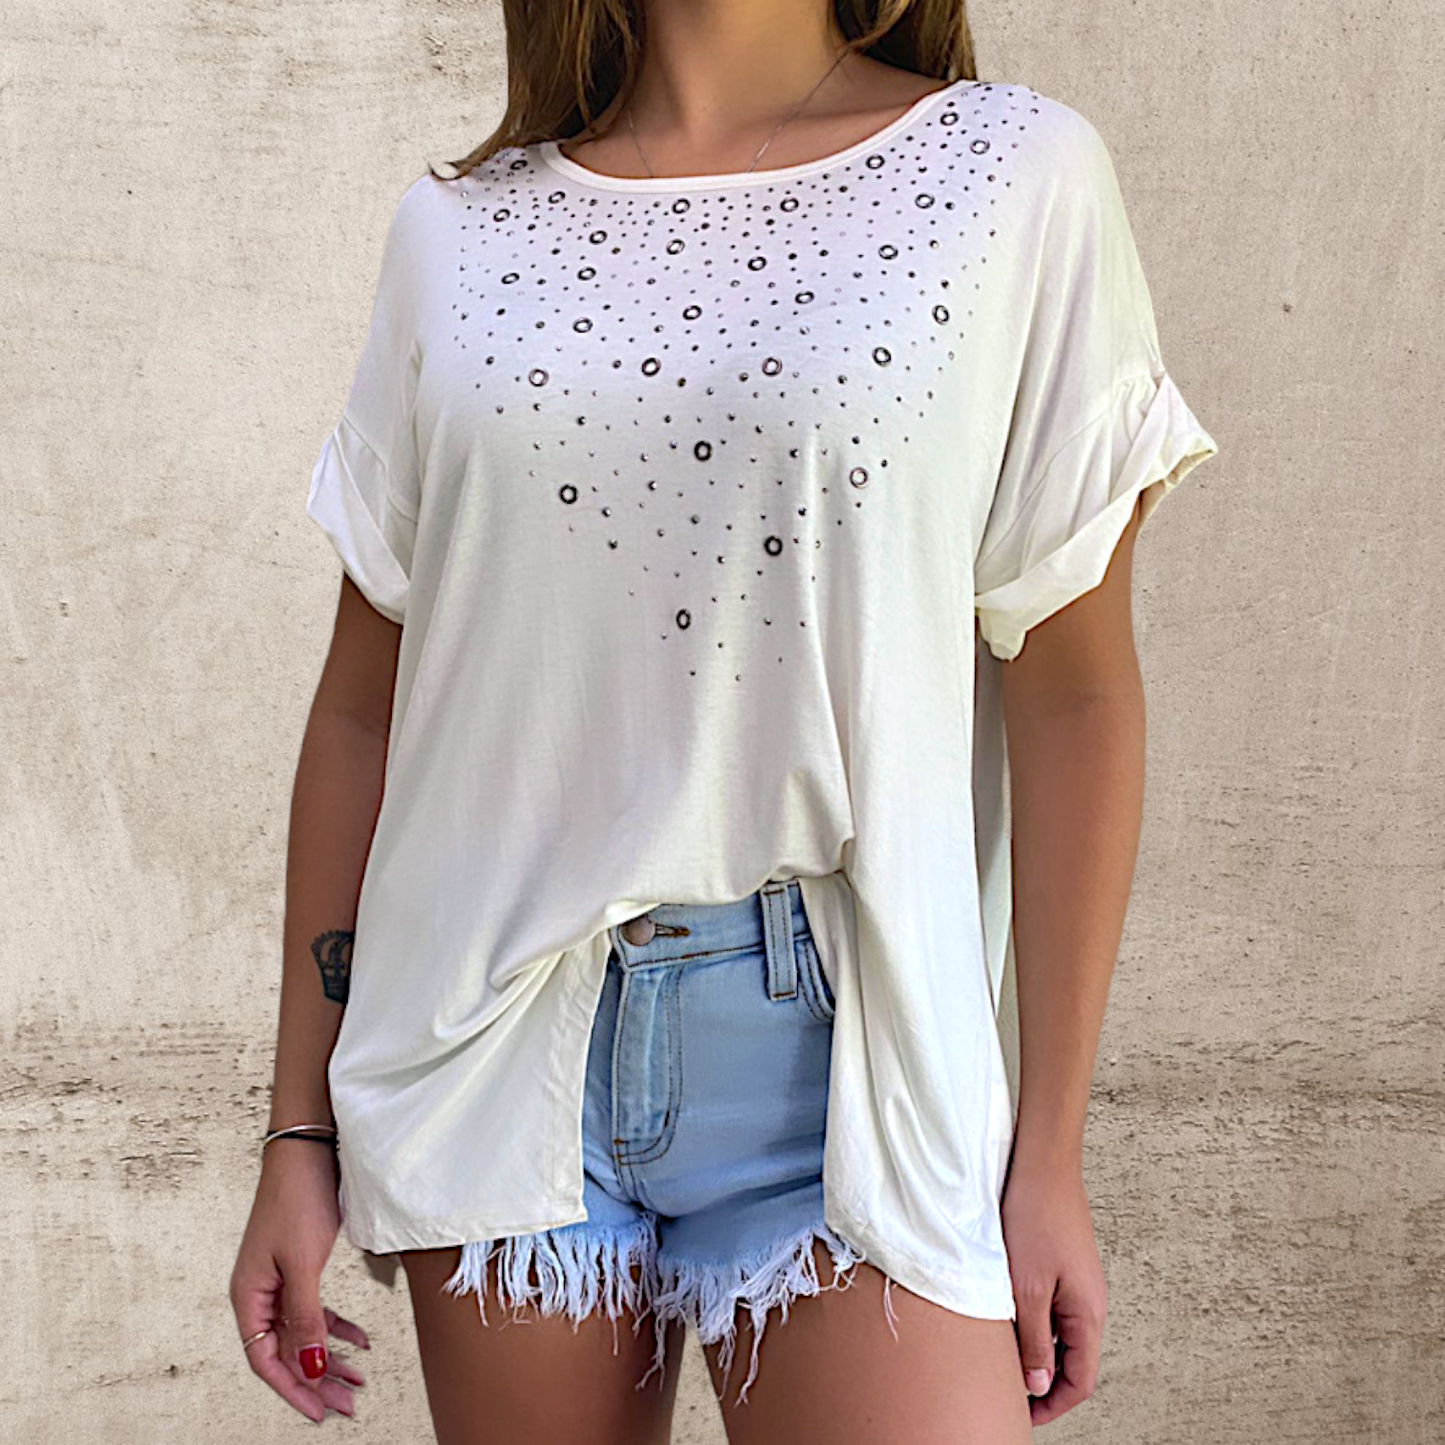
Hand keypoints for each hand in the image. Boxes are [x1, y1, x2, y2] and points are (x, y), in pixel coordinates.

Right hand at [230, 1140, 369, 1422]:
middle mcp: (260, 1293)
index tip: (321, 1411)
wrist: (309, 1147)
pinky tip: (359, 1340)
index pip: (266, 1360)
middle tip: (349, 1403)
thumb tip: (310, 1368)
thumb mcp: (303, 1263)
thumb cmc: (298, 1197)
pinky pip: (315, 1310)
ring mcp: (279, 1280)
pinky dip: (336, 1328)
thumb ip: (306, 1318)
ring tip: (358, 1379)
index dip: (293, 1388)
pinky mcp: (300, 1265)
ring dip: (329, 1358)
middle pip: (286, 1352)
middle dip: (317, 1380)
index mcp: (248, 1296)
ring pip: (303, 1333)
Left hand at [1000, 1157, 1107, 1426]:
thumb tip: (1039, 1385)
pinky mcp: (1062, 1265)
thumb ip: (1034, 1340)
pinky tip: (1007, 1319)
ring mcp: (1077, 1283)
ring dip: (1036, 1351)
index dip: (1052, 1404)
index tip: (1023, 1416)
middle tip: (1008, 1391)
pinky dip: (1033, 1323)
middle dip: (1043, 1382)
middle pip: (1072, 1361)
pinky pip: (1052, 1309)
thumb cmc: (1035, 1218)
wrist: (1041, 1164)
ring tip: (1003, 1358)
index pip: (1079, 1380)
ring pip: (1060, 1335)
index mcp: (1088, 1314)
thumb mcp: (1027, 1289)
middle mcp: (1089, 1303)